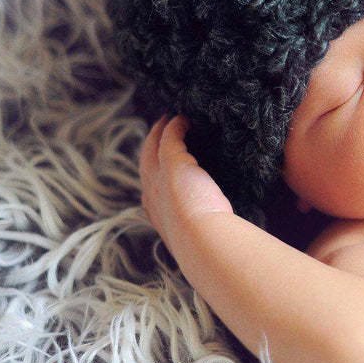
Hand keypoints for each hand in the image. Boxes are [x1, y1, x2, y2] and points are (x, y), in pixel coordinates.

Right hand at [138, 114, 234, 246]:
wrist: (200, 239)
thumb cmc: (206, 242)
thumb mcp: (198, 235)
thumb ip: (201, 228)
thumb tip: (218, 230)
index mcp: (157, 214)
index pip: (152, 189)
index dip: (155, 175)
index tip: (162, 167)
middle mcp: (152, 194)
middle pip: (145, 163)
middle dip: (150, 148)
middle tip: (158, 133)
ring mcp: (159, 177)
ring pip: (152, 147)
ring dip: (159, 132)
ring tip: (168, 121)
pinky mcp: (172, 162)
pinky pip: (170, 136)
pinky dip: (175, 126)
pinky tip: (184, 120)